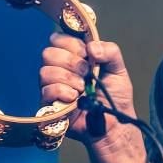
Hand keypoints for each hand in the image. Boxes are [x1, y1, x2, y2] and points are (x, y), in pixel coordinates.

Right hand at [38, 35, 139, 158]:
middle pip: (48, 52)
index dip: (71, 43)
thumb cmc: (114, 96)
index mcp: (73, 56)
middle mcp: (60, 69)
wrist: (114, 123)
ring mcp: (53, 87)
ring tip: (83, 88)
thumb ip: (110, 51)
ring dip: (68, 78)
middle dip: (71, 61)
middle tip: (87, 72)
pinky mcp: (49, 104)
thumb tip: (91, 47)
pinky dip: (63, 92)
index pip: (58, 38)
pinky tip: (75, 98)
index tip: (87, 54)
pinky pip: (46, 90)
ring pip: (45, 71)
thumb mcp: (118, 68)